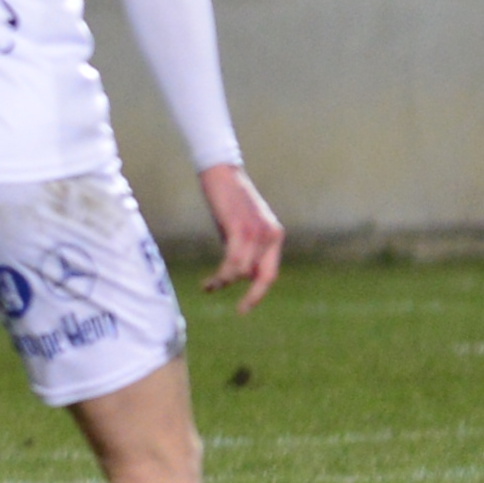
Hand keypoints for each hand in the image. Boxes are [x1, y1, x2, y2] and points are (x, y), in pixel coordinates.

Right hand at [198, 161, 284, 310]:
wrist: (219, 172)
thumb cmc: (225, 200)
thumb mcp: (237, 229)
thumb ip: (243, 250)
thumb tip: (242, 276)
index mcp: (274, 235)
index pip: (270, 272)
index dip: (259, 292)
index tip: (245, 308)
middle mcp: (271, 235)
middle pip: (263, 276)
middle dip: (252, 296)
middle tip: (241, 311)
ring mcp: (257, 232)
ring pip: (243, 271)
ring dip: (224, 282)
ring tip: (209, 286)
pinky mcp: (241, 228)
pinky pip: (233, 261)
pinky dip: (221, 275)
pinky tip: (210, 281)